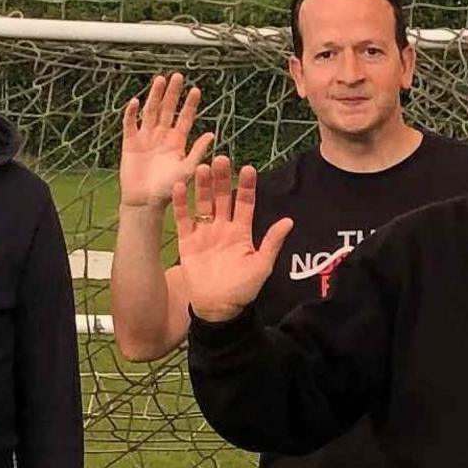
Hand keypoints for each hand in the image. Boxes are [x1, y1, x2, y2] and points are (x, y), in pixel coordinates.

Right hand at [117, 71, 211, 213]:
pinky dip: (131, 113)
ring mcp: (145, 138)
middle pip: (167, 110)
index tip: (196, 90)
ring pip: (150, 112)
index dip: (190, 105)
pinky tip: (135, 101)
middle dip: (172, 94)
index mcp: (177, 142)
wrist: (145, 202)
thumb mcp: (187, 170)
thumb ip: (197, 152)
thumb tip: (211, 134)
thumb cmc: (168, 189)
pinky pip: (130, 125)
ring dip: (154, 96)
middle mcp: (162, 136)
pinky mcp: (130, 143)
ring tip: (159, 80)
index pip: (185, 118)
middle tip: (178, 76)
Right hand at [171, 156, 293, 322]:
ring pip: (203, 204)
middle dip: (222, 179)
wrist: (217, 309)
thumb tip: (289, 221)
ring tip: (201, 167)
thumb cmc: (242, 290)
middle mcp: (223, 227)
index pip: (245, 203)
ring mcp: (204, 233)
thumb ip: (272, 243)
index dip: (246, 187)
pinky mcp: (187, 242)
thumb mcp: (261, 266)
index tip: (249, 169)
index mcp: (241, 232)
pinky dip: (181, 204)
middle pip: (222, 198)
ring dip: (202, 186)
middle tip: (221, 159)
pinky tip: (178, 187)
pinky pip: (184, 219)